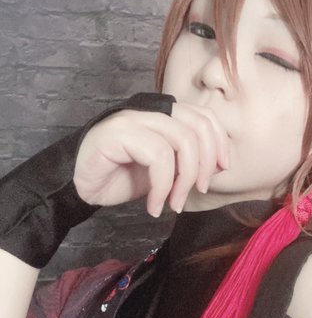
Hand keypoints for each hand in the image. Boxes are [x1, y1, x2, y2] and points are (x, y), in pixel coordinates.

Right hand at [74, 103, 229, 216]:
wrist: (83, 187)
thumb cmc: (122, 178)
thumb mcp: (166, 172)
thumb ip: (188, 163)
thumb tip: (218, 166)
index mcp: (164, 117)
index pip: (204, 117)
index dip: (220, 142)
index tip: (222, 170)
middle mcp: (151, 112)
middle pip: (198, 127)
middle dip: (206, 164)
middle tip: (200, 191)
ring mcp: (134, 119)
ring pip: (181, 141)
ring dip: (184, 181)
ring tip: (174, 204)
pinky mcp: (119, 133)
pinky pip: (158, 156)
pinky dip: (162, 187)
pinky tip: (155, 206)